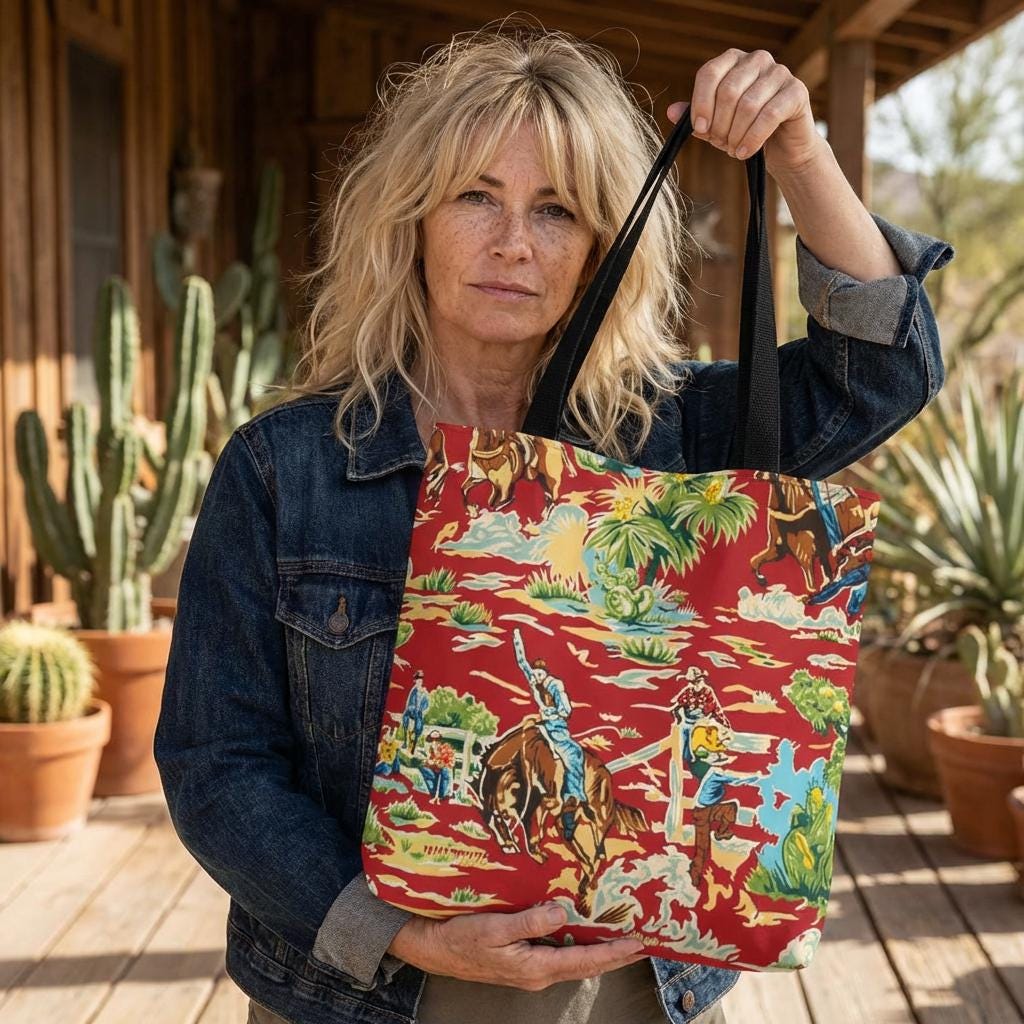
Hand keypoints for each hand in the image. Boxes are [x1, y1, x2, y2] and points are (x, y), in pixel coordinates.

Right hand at [388, 903, 646, 990]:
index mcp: (536, 968)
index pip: (584, 960)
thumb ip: (530, 922)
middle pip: (586, 965)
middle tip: (644, 944)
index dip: (613, 952)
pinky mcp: (523, 961)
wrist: (435, 950)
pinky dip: (580, 947)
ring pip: (575, 961)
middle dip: (616, 956)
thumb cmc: (462, 938)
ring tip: (623, 939)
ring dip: (600, 952)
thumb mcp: (495, 929)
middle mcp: (538, 973)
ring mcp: (531, 969)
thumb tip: (562, 912)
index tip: (639, 944)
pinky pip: (560, 955)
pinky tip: (585, 935)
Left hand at [667, 48, 819, 175]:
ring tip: (732, 150)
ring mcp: (779, 73)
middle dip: (719, 124)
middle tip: (719, 143)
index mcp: (733, 61)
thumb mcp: (715, 125)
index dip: (700, 104)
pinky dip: (752, 139)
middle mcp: (757, 60)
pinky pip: (768, 115)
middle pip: (728, 91)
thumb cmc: (744, 131)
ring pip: (747, 105)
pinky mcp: (797, 91)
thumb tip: (670, 112)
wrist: (782, 148)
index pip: (709, 73)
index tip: (699, 129)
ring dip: (735, 135)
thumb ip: (695, 116)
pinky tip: (743, 153)